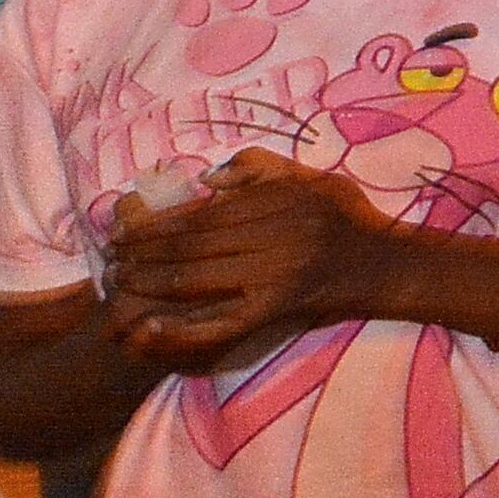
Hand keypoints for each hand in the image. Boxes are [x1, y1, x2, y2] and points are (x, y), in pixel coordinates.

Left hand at [103, 150, 410, 363]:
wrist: (387, 264)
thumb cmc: (347, 216)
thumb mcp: (310, 176)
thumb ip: (258, 169)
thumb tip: (204, 181)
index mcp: (276, 203)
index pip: (202, 214)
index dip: (158, 223)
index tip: (124, 228)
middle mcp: (273, 238)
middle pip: (193, 246)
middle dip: (144, 253)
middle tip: (110, 259)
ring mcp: (274, 277)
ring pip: (198, 280)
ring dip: (151, 283)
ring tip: (119, 284)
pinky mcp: (277, 310)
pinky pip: (223, 322)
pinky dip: (183, 328)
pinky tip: (148, 328)